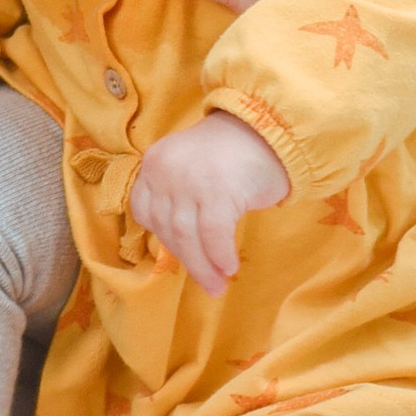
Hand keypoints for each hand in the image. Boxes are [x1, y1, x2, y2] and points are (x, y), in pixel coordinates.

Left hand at [128, 111, 290, 296]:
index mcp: (154, 163)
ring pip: (187, 235)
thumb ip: (178, 200)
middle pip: (167, 227)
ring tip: (217, 285)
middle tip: (207, 285)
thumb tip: (179, 251)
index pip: (144, 210)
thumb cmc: (234, 157)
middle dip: (187, 261)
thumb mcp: (191, 171)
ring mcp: (189, 178)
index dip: (162, 236)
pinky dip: (219, 254)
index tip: (182, 254)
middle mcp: (165, 169)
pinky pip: (213, 233)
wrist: (271, 129)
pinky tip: (229, 266)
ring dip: (203, 266)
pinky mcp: (216, 188)